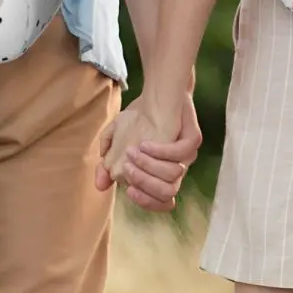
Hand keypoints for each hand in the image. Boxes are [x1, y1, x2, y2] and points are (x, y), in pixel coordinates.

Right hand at [95, 93, 200, 212]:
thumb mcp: (117, 138)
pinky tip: (144, 143)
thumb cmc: (139, 118)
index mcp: (162, 174)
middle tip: (127, 167)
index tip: (128, 190)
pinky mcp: (193, 139)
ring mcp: (187, 155)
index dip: (145, 202)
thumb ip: (108, 162)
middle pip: (167, 193)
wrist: (159, 91)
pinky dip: (160, 151)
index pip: (160, 202)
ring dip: (149, 167)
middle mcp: (177, 169)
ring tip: (132, 152)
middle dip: (144, 183)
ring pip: (173, 176)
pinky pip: (180, 153)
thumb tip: (100, 185)